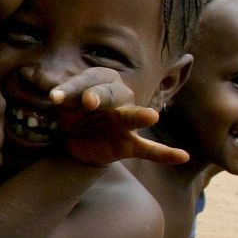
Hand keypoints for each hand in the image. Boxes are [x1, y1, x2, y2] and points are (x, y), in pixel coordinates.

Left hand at [48, 68, 186, 166]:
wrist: (75, 140)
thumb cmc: (71, 113)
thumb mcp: (63, 104)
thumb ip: (65, 99)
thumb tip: (56, 97)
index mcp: (102, 81)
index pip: (88, 80)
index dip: (72, 89)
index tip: (54, 98)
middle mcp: (119, 97)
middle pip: (112, 93)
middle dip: (101, 96)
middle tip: (88, 101)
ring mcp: (126, 121)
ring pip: (134, 116)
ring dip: (140, 116)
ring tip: (152, 116)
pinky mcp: (130, 144)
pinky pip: (150, 150)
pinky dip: (165, 154)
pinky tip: (183, 156)